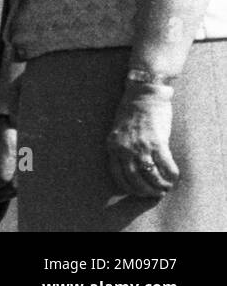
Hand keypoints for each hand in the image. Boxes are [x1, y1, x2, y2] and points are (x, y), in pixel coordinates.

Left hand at [106, 80, 178, 197]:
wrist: (143, 93)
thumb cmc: (131, 110)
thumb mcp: (117, 130)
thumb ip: (121, 146)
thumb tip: (131, 167)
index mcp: (112, 145)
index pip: (118, 176)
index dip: (130, 188)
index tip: (138, 192)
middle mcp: (124, 148)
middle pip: (135, 179)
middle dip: (146, 191)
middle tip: (155, 193)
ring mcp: (140, 146)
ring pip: (151, 176)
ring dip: (160, 185)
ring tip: (165, 187)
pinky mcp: (157, 142)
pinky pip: (166, 166)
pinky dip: (171, 175)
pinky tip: (174, 176)